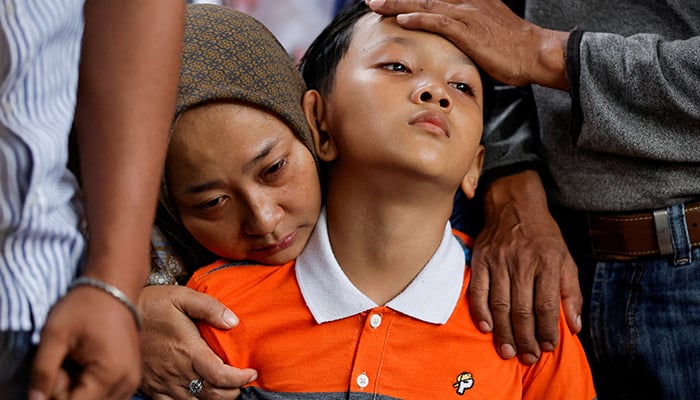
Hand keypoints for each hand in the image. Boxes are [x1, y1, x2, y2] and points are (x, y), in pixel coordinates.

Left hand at [28, 285, 140, 399]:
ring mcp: (131, 383)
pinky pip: (105, 397)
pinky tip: (87, 366)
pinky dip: (91, 388)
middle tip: (65, 362)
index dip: (54, 393)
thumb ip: (42, 372)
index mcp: (110, 375)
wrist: (114, 288)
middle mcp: (127, 384)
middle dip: (67, 392)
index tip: (55, 370)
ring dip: (79, 392)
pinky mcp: (130, 379)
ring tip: (76, 363)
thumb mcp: (54, 335)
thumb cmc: (85, 306)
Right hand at [138, 285, 256, 399]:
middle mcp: (176, 371)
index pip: (220, 376)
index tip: (251, 372)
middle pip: (212, 395)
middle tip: (241, 382)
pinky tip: (198, 394)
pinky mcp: (150, 387)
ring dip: (214, 399)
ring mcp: (162, 382)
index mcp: (187, 350)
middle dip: (232, 392)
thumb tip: (234, 321)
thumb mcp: (182, 296)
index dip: (240, 379)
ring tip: (224, 389)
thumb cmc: (151, 303)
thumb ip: (210, 308)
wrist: (117, 313)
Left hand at [365, 0, 569, 89]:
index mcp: (470, 0)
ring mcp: (467, 14)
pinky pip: (438, 21)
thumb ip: (465, 29)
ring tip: (376, 4)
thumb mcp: (486, 30)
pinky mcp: (469, 30)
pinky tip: (402, 18)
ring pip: (425, 3)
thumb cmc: (512, 47)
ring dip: (398, 3)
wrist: (534, 52)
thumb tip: (449, 37)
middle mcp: (467, 1)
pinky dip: (418, 18)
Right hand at [470, 171, 581, 363]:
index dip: (548, 330)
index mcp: (547, 262)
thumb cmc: (543, 234)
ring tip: (509, 351)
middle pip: (522, 309)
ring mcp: (498, 261)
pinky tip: (487, 328)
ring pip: (500, 304)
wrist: (513, 203)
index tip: (548, 348)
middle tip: (527, 358)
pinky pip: (478, 290)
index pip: (547, 304)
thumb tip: (574, 325)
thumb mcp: (565, 258)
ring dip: (504, 332)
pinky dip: (481, 311)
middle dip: (526, 338)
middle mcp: (522, 262)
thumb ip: (571, 291)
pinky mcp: (480, 258)